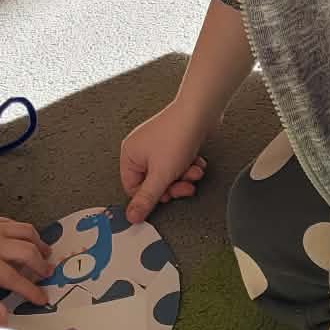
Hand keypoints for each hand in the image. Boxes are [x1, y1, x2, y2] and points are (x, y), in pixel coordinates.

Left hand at [0, 205, 52, 303]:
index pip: (14, 278)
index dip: (30, 290)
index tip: (42, 299)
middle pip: (28, 252)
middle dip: (41, 264)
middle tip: (48, 274)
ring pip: (27, 233)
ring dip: (40, 243)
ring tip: (47, 253)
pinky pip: (16, 225)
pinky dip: (27, 232)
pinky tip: (28, 238)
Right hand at [119, 100, 210, 222]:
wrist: (200, 112)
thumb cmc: (177, 135)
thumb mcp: (161, 175)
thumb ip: (146, 199)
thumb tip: (132, 217)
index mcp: (129, 155)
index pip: (133, 188)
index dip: (152, 196)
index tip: (167, 197)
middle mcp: (140, 149)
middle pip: (153, 183)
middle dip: (173, 186)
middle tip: (184, 186)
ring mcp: (157, 146)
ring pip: (168, 175)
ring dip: (184, 177)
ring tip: (193, 170)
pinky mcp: (173, 143)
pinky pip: (178, 164)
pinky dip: (188, 166)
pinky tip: (197, 162)